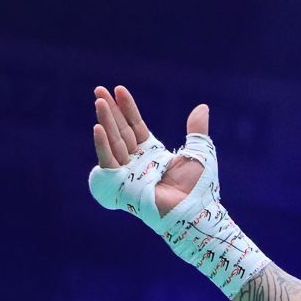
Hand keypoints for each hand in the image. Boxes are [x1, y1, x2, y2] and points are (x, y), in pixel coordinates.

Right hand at [91, 85, 209, 218]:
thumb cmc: (199, 188)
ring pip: (114, 142)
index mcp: (153, 154)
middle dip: (111, 110)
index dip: (128, 109)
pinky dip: (103, 145)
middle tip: (99, 89)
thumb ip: (196, 130)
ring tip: (99, 100)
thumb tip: (203, 107)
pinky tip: (97, 127)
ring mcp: (129, 172)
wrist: (196, 211)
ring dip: (106, 121)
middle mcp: (138, 162)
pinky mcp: (122, 183)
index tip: (119, 89)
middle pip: (121, 131)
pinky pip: (109, 161)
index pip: (136, 127)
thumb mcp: (199, 152)